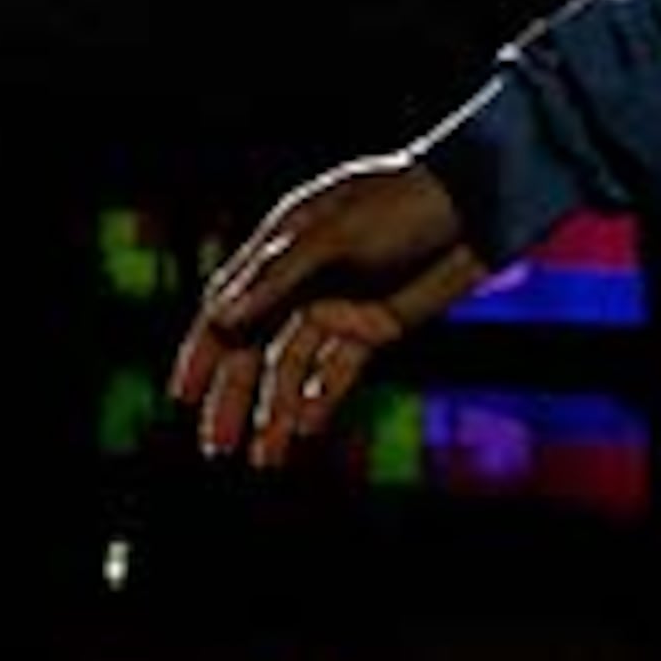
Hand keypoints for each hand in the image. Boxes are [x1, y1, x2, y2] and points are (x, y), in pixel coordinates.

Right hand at [166, 152, 491, 467]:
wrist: (478, 204)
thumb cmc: (402, 203)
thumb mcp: (336, 234)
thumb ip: (278, 278)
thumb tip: (219, 320)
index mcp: (279, 249)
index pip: (226, 307)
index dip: (202, 353)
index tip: (182, 396)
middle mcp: (301, 281)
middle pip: (254, 348)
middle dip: (234, 398)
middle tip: (217, 448)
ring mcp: (338, 305)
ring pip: (293, 368)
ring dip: (276, 410)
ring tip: (266, 457)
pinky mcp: (374, 326)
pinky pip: (338, 372)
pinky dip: (321, 398)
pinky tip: (308, 428)